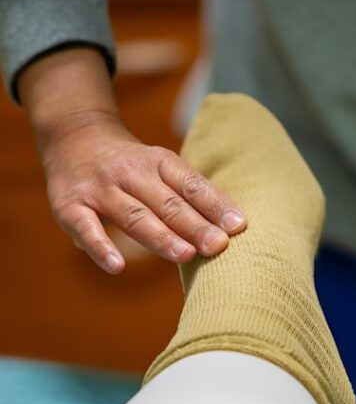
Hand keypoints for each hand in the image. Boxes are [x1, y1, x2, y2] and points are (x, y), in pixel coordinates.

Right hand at [20, 47, 245, 273]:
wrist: (73, 135)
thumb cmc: (132, 164)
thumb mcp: (160, 166)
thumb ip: (187, 193)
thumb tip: (231, 225)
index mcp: (159, 161)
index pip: (192, 184)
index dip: (215, 204)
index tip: (238, 225)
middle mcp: (131, 172)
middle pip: (167, 203)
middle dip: (195, 225)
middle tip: (219, 246)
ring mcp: (99, 189)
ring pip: (134, 216)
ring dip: (161, 237)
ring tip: (186, 255)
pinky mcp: (69, 205)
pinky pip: (86, 228)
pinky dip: (101, 248)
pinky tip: (117, 267)